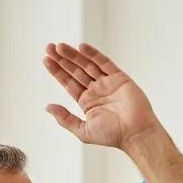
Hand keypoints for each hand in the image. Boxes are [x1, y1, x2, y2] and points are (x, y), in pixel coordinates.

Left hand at [42, 42, 159, 149]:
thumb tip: (48, 107)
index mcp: (86, 101)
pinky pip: (104, 63)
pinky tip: (81, 47)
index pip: (68, 82)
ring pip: (87, 64)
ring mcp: (107, 83)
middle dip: (62, 59)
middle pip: (76, 70)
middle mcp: (96, 90)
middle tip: (49, 47)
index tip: (46, 59)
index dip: (57, 71)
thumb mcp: (83, 130)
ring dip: (74, 55)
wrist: (135, 133)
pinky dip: (93, 54)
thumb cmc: (112, 136)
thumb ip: (65, 119)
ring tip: (60, 46)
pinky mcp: (119, 78)